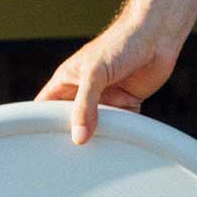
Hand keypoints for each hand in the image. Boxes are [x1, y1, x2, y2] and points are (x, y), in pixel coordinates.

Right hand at [35, 11, 182, 144]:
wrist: (158, 36)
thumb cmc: (121, 43)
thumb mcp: (95, 73)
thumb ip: (85, 105)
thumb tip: (79, 137)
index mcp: (68, 81)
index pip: (45, 107)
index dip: (40, 124)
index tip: (39, 147)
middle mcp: (85, 93)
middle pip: (70, 123)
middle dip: (69, 137)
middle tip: (67, 159)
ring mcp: (106, 100)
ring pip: (95, 129)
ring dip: (97, 139)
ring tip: (92, 158)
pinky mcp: (127, 106)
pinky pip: (120, 128)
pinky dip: (120, 136)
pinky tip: (117, 146)